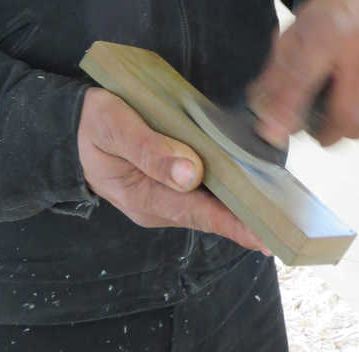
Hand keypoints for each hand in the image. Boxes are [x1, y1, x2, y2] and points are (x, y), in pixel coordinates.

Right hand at [77, 87, 270, 251]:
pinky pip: (203, 188)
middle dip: (247, 216)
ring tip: (280, 202)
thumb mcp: (113, 127)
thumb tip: (190, 172)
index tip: (265, 234)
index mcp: (144, 196)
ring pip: (209, 201)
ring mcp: (165, 196)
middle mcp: (159, 204)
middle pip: (209, 212)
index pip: (196, 212)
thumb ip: (148, 149)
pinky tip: (251, 180)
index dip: (233, 222)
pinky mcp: (170, 181)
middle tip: (288, 219)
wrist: (70, 127)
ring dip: (241, 201)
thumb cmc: (91, 124)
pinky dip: (228, 185)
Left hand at [248, 0, 358, 146]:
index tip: (273, 133)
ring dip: (346, 128)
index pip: (302, 76)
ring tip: (334, 115)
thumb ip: (276, 76)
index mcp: (325, 29)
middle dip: (326, 133)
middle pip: (346, 113)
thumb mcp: (293, 35)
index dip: (286, 109)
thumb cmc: (325, 19)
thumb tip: (266, 120)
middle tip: (315, 132)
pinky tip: (355, 102)